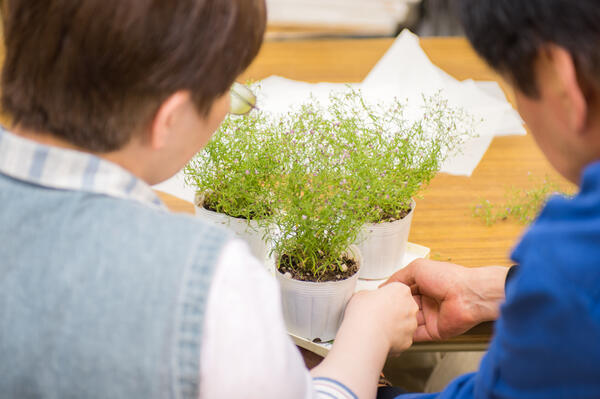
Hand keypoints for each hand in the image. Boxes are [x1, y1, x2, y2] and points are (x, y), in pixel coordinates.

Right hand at [311, 283, 417, 398]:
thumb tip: (366, 299)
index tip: (379, 301)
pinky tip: (377, 339)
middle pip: (403, 307)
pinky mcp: (407, 342)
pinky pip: (400, 339)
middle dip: (392, 312)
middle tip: (375, 315)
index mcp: (400, 290)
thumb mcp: (360, 296)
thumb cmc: (360, 314)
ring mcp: (410, 325)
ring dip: (392, 327)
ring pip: (403, 324)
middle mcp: (409, 307)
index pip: (398, 288)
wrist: (362, 336)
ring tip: (375, 329)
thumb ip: (369, 296)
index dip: (387, 296)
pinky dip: (391, 340)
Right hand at [381, 259, 508, 341]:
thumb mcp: (417, 268)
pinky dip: (406, 336)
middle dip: (393, 310)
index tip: (378, 298)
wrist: (468, 295)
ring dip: (399, 322)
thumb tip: (384, 286)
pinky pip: (417, 335)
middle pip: (405, 308)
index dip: (391, 294)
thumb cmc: (447, 278)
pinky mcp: (434, 332)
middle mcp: (427, 301)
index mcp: (424, 285)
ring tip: (384, 322)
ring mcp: (430, 317)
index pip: (403, 291)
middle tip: (379, 311)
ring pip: (409, 322)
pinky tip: (395, 333)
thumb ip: (399, 277)